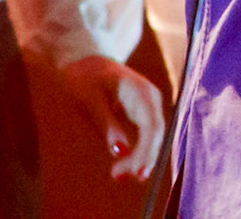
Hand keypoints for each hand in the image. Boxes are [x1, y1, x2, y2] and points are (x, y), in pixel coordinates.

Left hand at [56, 54, 165, 180]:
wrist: (87, 63)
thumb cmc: (85, 80)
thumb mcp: (90, 102)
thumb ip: (107, 125)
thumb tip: (121, 151)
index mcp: (139, 91)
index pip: (151, 126)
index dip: (147, 151)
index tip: (137, 174)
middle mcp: (151, 98)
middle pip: (155, 134)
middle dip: (141, 159)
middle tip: (118, 178)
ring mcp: (150, 105)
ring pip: (152, 137)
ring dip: (138, 158)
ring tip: (116, 175)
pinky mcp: (144, 113)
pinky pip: (146, 136)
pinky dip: (136, 152)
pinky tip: (122, 166)